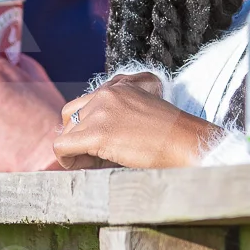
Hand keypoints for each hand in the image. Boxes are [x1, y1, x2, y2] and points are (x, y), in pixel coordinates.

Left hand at [53, 77, 217, 169]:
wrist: (187, 143)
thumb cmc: (173, 136)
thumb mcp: (145, 111)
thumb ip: (119, 113)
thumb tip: (91, 137)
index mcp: (120, 84)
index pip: (87, 102)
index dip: (87, 126)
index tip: (100, 144)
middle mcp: (107, 91)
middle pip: (71, 114)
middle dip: (77, 135)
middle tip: (92, 155)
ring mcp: (101, 109)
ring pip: (67, 131)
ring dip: (75, 149)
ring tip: (93, 163)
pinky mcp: (98, 131)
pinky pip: (62, 145)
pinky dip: (66, 159)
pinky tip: (80, 166)